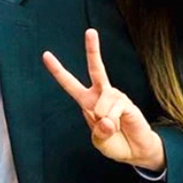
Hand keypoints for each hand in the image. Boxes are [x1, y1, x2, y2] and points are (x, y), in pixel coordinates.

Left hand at [43, 29, 164, 170]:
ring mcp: (116, 96)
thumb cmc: (115, 143)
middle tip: (90, 31)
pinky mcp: (128, 103)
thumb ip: (99, 133)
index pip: (69, 83)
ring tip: (113, 128)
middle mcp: (101, 94)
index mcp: (87, 101)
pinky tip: (120, 125)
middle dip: (93, 49)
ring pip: (102, 104)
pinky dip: (113, 122)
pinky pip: (114, 110)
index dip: (57, 70)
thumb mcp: (99, 142)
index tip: (45, 54)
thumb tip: (106, 118)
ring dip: (105, 122)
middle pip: (96, 68)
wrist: (136, 151)